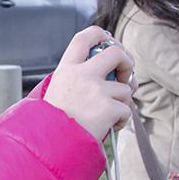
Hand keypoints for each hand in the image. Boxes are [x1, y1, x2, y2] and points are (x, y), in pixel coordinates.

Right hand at [44, 26, 134, 140]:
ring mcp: (96, 91)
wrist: (50, 145)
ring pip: (125, 88)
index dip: (100, 34)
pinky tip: (108, 127)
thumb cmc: (54, 123)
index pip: (84, 38)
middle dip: (127, 62)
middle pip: (116, 52)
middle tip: (125, 76)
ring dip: (122, 102)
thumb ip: (79, 78)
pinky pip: (126, 110)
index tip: (109, 40)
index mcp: (66, 70)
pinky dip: (121, 120)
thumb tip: (115, 73)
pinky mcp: (108, 108)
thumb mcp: (59, 92)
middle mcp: (81, 75)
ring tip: (107, 115)